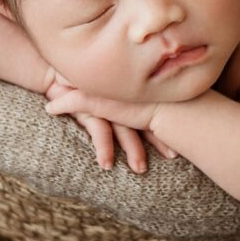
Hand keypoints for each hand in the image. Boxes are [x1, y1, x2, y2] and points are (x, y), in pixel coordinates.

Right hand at [43, 74, 173, 173]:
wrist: (57, 71)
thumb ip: (126, 102)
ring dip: (133, 149)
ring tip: (140, 169)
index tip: (182, 141)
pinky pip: (98, 130)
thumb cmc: (85, 84)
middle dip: (159, 139)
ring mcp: (105, 104)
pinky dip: (103, 147)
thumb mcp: (108, 93)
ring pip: (124, 128)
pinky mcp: (86, 108)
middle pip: (145, 120)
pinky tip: (106, 164)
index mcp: (129, 97)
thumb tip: (155, 118)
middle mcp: (121, 100)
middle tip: (173, 156)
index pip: (153, 112)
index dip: (167, 126)